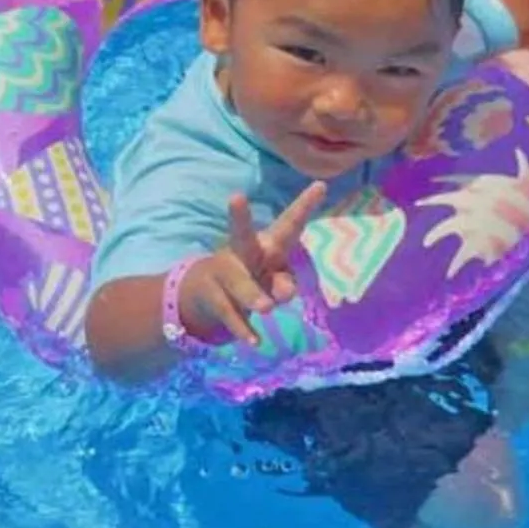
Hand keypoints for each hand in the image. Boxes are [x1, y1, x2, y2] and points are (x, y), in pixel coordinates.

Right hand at [178, 183, 325, 348]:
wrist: (205, 294)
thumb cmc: (253, 279)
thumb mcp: (273, 280)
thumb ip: (283, 285)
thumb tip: (281, 297)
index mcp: (264, 244)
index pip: (288, 224)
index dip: (305, 205)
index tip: (322, 185)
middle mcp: (241, 253)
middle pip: (241, 234)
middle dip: (239, 216)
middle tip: (235, 197)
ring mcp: (223, 274)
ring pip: (239, 282)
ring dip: (252, 294)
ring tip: (266, 308)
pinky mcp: (214, 297)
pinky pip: (230, 314)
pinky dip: (243, 329)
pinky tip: (254, 342)